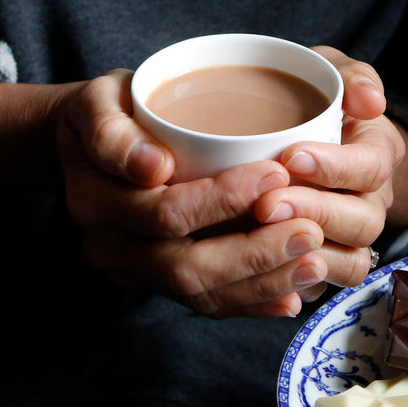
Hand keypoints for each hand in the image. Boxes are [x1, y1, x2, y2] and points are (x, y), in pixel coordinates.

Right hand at [0, 73, 330, 317]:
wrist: (92, 149)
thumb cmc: (112, 111)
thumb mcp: (99, 100)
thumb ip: (115, 132)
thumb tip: (155, 168)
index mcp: (93, 199)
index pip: (163, 212)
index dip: (221, 200)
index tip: (276, 174)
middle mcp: (109, 247)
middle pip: (185, 266)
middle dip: (254, 253)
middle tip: (310, 231)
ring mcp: (134, 273)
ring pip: (201, 294)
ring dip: (263, 282)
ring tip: (315, 262)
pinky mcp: (158, 287)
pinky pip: (207, 305)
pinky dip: (253, 302)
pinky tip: (294, 293)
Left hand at [252, 46, 407, 290]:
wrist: (296, 141)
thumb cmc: (312, 102)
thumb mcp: (331, 74)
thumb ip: (352, 77)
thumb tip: (370, 100)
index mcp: (378, 153)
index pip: (370, 166)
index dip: (335, 167)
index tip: (292, 156)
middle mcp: (372, 201)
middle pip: (363, 222)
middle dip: (315, 213)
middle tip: (268, 204)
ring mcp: (352, 238)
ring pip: (350, 262)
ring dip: (308, 253)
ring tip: (263, 237)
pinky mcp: (325, 265)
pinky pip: (324, 287)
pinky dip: (297, 283)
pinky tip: (262, 270)